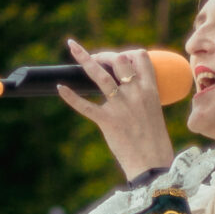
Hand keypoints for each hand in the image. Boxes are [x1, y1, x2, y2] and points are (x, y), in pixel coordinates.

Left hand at [57, 39, 175, 178]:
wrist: (153, 165)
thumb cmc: (154, 141)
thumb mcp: (154, 111)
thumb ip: (141, 97)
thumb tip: (125, 89)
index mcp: (151, 90)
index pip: (141, 57)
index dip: (127, 52)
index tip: (118, 58)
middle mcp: (136, 94)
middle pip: (119, 59)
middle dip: (104, 55)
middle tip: (95, 60)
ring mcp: (121, 107)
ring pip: (100, 76)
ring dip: (85, 59)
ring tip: (73, 48)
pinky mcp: (108, 121)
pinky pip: (85, 105)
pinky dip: (70, 96)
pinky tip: (60, 88)